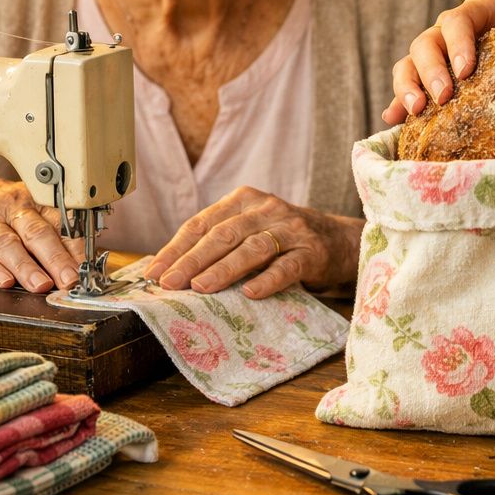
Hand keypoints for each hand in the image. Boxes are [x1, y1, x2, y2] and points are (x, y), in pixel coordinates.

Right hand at [0, 168, 80, 291]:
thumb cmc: (1, 207)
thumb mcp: (30, 209)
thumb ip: (54, 232)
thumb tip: (84, 262)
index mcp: (36, 202)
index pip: (61, 223)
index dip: (76, 246)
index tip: (86, 267)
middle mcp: (14, 208)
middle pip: (37, 232)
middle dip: (56, 258)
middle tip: (68, 278)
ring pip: (9, 243)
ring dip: (26, 266)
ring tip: (41, 285)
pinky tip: (3, 281)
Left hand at [144, 187, 361, 298]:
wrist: (339, 242)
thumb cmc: (282, 240)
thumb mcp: (249, 231)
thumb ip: (217, 243)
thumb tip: (167, 269)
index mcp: (244, 200)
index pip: (202, 223)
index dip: (176, 248)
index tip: (154, 272)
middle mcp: (267, 209)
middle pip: (224, 234)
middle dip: (193, 260)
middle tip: (171, 283)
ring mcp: (292, 229)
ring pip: (253, 248)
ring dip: (224, 269)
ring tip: (201, 287)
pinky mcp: (313, 251)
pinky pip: (288, 266)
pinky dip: (268, 280)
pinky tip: (251, 294)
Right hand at [382, 0, 494, 123]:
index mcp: (477, 13)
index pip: (457, 21)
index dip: (457, 43)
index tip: (466, 70)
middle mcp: (450, 34)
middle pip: (425, 44)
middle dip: (430, 71)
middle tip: (443, 97)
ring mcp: (439, 60)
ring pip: (409, 65)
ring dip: (407, 86)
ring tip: (417, 111)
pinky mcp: (434, 84)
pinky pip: (407, 90)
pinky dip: (397, 104)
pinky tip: (392, 120)